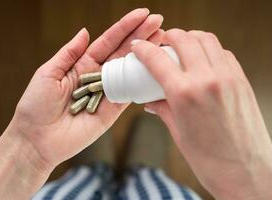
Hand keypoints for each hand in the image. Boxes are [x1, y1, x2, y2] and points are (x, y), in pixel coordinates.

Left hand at [12, 8, 163, 168]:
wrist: (36, 139)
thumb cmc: (36, 105)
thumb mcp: (48, 73)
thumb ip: (69, 53)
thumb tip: (85, 31)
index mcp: (82, 65)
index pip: (108, 42)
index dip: (125, 27)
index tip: (142, 14)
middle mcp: (98, 77)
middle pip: (123, 53)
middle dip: (141, 36)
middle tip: (159, 21)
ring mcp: (107, 93)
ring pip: (129, 71)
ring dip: (146, 56)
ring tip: (162, 39)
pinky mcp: (112, 111)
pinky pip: (129, 94)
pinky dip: (142, 81)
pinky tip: (155, 68)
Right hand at [132, 29, 271, 199]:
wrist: (246, 172)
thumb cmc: (210, 159)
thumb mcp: (178, 132)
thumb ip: (163, 109)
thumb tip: (151, 100)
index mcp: (185, 94)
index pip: (157, 59)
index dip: (143, 49)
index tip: (138, 46)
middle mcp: (207, 79)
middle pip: (184, 39)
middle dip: (168, 37)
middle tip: (161, 44)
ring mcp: (227, 77)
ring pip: (206, 39)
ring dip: (190, 38)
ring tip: (181, 47)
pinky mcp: (241, 80)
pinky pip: (223, 53)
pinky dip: (209, 49)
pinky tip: (202, 60)